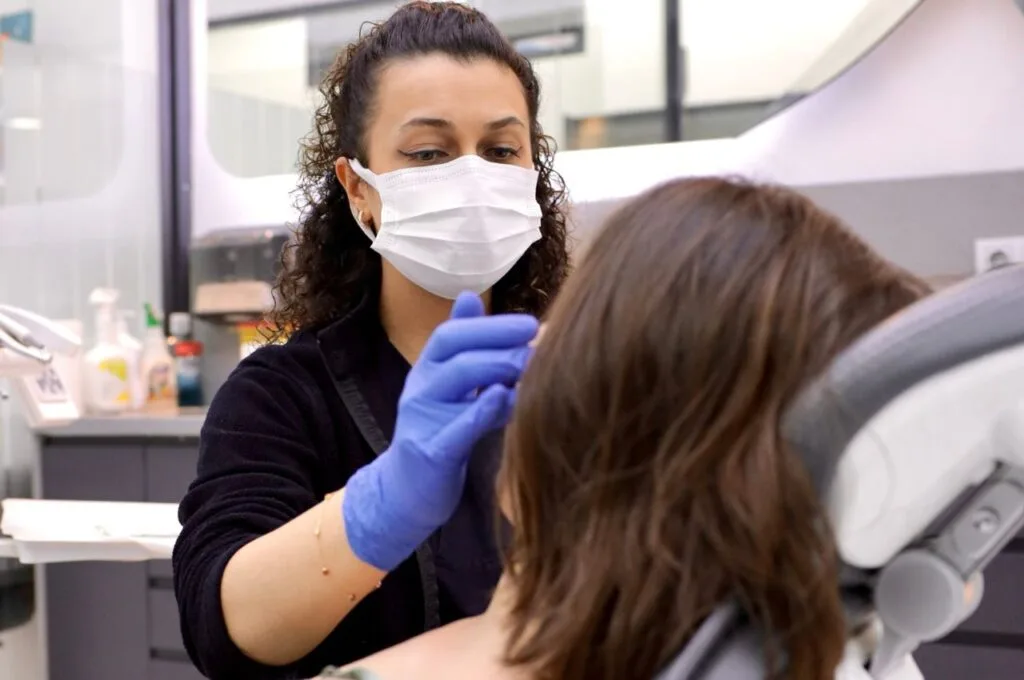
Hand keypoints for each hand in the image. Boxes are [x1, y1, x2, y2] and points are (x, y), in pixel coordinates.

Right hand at [343, 293, 537, 570]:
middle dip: (502, 342)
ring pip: (458, 378)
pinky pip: (458, 427)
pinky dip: (483, 409)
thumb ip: (464, 347)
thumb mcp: (449, 387)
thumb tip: (470, 296)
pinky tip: (507, 397)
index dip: (491, 325)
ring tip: (533, 364)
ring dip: (499, 366)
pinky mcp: (430, 453)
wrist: (405, 493)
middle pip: (458, 351)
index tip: (530, 323)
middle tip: (540, 343)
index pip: (452, 333)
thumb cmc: (439, 434)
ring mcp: (421, 419)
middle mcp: (420, 388)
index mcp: (426, 369)